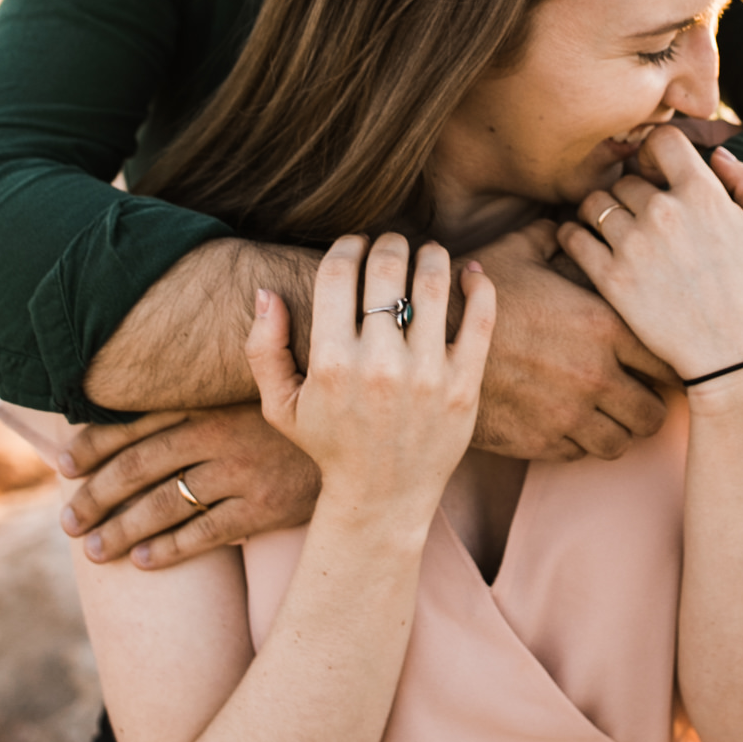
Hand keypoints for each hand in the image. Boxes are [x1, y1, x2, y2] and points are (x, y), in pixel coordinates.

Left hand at [57, 405, 320, 568]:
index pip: (137, 423)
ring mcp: (242, 473)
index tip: (63, 465)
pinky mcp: (265, 507)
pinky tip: (142, 561)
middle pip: (140, 466)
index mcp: (209, 402)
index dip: (95, 444)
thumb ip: (201, 401)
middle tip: (68, 522)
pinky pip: (207, 533)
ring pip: (166, 504)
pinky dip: (170, 549)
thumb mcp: (249, 392)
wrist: (363, 443)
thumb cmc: (295, 418)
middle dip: (96, 495)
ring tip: (94, 549)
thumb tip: (141, 411)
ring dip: (123, 529)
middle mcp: (220, 435)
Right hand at [247, 234, 494, 517]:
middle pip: (387, 269)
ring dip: (431, 255)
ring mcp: (427, 376)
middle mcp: (379, 366)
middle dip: (388, 243)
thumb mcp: (280, 405)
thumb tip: (266, 291)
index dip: (347, 246)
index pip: (339, 274)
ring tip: (427, 253)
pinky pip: (479, 320)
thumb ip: (263, 348)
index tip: (354, 244)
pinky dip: (479, 285)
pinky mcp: (464, 387)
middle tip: (391, 243)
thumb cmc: (329, 443)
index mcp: (331, 363)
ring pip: (433, 284)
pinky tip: (470, 272)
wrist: (383, 497)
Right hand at [470, 219, 673, 461]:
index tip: (658, 359)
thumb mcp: (515, 253)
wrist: (422, 348)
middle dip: (650, 404)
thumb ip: (552, 238)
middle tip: (639, 394)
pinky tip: (571, 424)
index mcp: (601, 327)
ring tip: (609, 415)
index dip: (668, 361)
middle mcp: (595, 377)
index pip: (666, 359)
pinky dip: (584, 443)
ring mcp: (569, 416)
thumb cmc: (470, 296)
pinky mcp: (541, 443)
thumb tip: (565, 223)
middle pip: (654, 411)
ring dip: (620, 430)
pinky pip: (582, 455)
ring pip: (622, 442)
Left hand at [557, 130, 742, 383]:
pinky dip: (571, 235)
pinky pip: (572, 237)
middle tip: (636, 215)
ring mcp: (634, 244)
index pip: (662, 140)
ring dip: (599, 212)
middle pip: (624, 178)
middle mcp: (664, 212)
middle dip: (630, 193)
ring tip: (609, 230)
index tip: (655, 170)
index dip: (654, 150)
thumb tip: (720, 156)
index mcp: (703, 194)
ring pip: (594, 204)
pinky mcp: (611, 278)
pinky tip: (582, 244)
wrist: (734, 356)